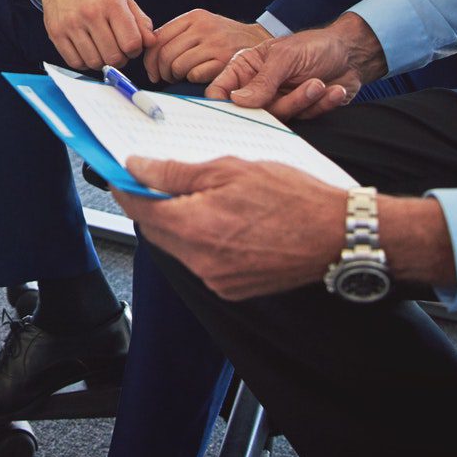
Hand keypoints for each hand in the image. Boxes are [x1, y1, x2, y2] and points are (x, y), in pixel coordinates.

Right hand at [39, 0, 154, 69]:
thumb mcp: (123, 0)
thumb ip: (141, 22)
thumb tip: (151, 43)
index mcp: (112, 3)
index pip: (132, 43)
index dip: (135, 51)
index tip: (130, 46)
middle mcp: (91, 13)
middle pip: (114, 57)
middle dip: (119, 59)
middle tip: (116, 50)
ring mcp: (71, 24)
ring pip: (94, 62)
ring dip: (101, 62)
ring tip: (101, 50)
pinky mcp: (56, 33)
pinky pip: (75, 62)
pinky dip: (84, 63)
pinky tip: (87, 51)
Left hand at [110, 156, 345, 299]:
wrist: (337, 236)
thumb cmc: (293, 197)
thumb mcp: (231, 169)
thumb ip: (178, 171)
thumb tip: (139, 168)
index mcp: (195, 227)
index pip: (140, 208)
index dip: (124, 188)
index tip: (118, 173)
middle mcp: (201, 260)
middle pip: (155, 230)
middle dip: (147, 204)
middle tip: (149, 179)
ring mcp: (216, 279)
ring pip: (177, 247)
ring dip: (174, 222)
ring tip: (189, 195)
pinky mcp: (232, 288)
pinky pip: (200, 262)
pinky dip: (197, 240)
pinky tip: (214, 219)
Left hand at [145, 11, 270, 83]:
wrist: (258, 40)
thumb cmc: (224, 37)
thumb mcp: (202, 25)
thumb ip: (178, 34)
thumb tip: (150, 53)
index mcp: (194, 17)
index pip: (158, 38)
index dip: (150, 58)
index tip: (152, 70)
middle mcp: (203, 28)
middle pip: (166, 54)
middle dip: (161, 71)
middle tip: (165, 77)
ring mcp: (215, 44)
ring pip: (178, 66)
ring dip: (175, 76)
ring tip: (181, 77)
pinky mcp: (225, 61)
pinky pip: (194, 75)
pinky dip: (192, 79)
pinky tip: (197, 76)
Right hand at [206, 12, 386, 120]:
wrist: (351, 53)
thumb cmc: (315, 45)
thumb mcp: (286, 57)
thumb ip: (262, 81)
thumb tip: (237, 101)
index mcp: (245, 67)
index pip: (221, 90)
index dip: (223, 103)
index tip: (239, 108)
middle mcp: (258, 86)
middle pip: (253, 110)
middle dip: (283, 102)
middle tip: (308, 86)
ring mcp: (278, 100)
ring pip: (281, 115)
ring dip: (305, 100)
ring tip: (320, 83)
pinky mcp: (299, 111)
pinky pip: (304, 117)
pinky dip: (321, 104)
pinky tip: (333, 90)